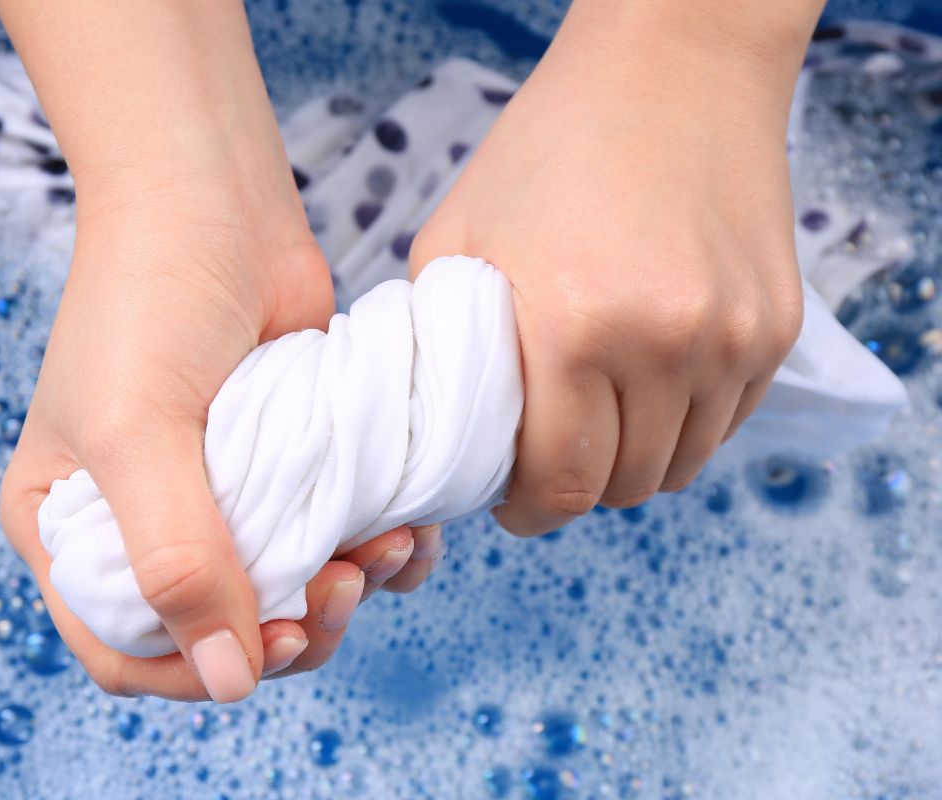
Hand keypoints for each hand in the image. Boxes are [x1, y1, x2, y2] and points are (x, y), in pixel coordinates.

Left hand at [410, 0, 818, 533]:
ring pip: (681, 466)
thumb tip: (441, 433)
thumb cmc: (546, 150)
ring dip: (631, 462)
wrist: (671, 69)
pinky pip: (726, 423)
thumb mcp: (455, 241)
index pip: (559, 483)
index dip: (529, 510)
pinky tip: (646, 381)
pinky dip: (683, 425)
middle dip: (575, 488)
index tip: (513, 502)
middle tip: (547, 455)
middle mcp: (665, 343)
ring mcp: (733, 339)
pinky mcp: (776, 328)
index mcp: (573, 325)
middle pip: (624, 486)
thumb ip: (442, 348)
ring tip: (596, 420)